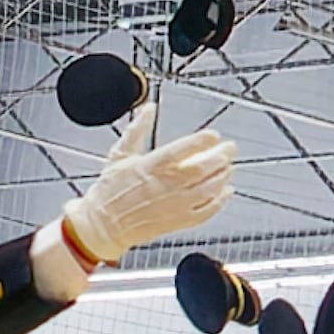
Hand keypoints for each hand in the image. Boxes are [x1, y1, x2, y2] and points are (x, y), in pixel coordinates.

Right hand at [55, 105, 237, 271]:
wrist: (103, 225)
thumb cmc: (110, 190)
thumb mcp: (120, 154)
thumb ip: (137, 129)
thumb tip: (148, 109)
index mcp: (151, 166)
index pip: (183, 149)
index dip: (203, 141)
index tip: (213, 135)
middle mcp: (166, 185)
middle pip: (202, 168)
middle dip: (221, 156)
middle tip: (230, 148)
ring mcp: (174, 205)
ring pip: (209, 189)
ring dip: (223, 176)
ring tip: (229, 167)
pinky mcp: (178, 221)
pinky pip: (206, 212)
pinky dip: (220, 201)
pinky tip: (226, 192)